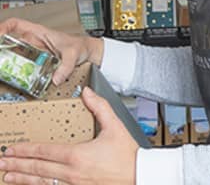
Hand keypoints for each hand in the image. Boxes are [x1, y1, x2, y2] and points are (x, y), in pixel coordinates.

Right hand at [0, 19, 103, 85]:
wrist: (87, 53)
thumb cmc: (80, 46)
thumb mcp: (73, 54)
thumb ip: (66, 66)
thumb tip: (56, 79)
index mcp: (39, 32)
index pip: (15, 24)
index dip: (3, 27)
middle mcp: (33, 41)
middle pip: (9, 40)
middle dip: (1, 47)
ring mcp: (33, 51)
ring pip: (13, 53)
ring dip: (6, 60)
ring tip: (3, 68)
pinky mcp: (36, 61)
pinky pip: (21, 64)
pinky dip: (14, 69)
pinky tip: (11, 76)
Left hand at [0, 86, 137, 184]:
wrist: (139, 176)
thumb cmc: (127, 154)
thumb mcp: (115, 126)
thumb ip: (100, 107)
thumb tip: (86, 91)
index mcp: (77, 155)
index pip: (44, 152)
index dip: (26, 150)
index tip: (11, 149)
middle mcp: (71, 173)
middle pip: (37, 169)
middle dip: (16, 165)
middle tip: (1, 163)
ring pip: (40, 183)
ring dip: (22, 179)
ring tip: (7, 176)